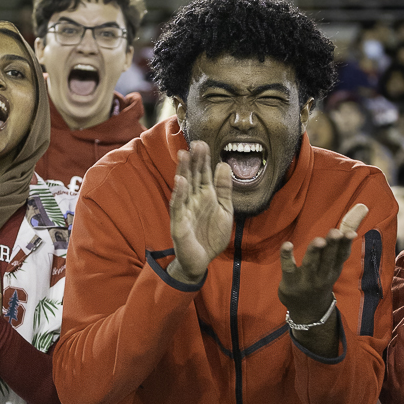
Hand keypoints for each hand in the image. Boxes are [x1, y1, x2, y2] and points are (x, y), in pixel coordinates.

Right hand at [168, 140, 232, 283]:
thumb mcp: (225, 210)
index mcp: (204, 195)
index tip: (203, 143)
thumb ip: (224, 189)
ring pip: (183, 187)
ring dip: (183, 171)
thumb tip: (224, 165)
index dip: (203, 159)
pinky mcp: (178, 223)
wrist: (203, 261)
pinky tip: (181, 181)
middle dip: (194, 160)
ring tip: (184, 155)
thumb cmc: (211, 235)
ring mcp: (184, 210)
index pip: (203, 173)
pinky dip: (179, 194)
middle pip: (192, 176)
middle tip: (195, 143)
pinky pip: (177, 206)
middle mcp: (192, 199)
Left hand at [278, 203, 368, 324]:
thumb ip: (342, 237)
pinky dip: (287, 257)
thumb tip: (362, 207)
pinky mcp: (290, 283)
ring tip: (318, 240)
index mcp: (334, 268)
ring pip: (311, 264)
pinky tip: (287, 245)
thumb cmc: (322, 278)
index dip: (346, 244)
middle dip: (332, 246)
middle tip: (335, 232)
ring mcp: (306, 280)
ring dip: (315, 252)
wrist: (309, 312)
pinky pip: (288, 269)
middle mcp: (323, 275)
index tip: (350, 233)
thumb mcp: (334, 262)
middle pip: (328, 259)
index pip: (342, 255)